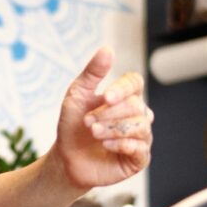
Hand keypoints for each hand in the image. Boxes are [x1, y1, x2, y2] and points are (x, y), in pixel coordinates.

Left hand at [52, 46, 152, 189]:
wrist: (66, 158)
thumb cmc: (72, 125)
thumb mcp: (77, 95)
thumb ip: (93, 73)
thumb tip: (108, 49)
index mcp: (124, 96)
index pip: (135, 83)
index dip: (123, 89)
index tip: (106, 97)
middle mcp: (137, 114)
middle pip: (136, 106)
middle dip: (109, 114)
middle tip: (88, 121)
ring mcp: (140, 136)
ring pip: (140, 126)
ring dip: (113, 129)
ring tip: (94, 132)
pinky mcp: (139, 157)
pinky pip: (141, 148)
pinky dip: (122, 144)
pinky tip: (106, 145)